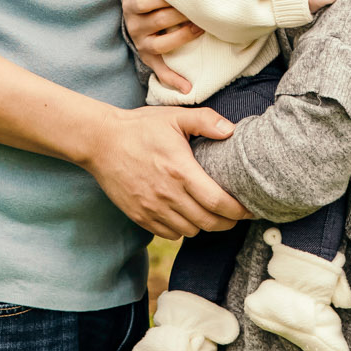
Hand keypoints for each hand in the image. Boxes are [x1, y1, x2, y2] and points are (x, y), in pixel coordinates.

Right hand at [85, 104, 245, 239]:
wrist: (100, 142)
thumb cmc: (140, 128)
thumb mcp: (174, 117)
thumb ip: (206, 121)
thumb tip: (232, 130)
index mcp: (181, 171)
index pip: (218, 202)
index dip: (238, 211)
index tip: (249, 209)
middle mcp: (168, 195)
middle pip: (208, 222)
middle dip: (228, 222)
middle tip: (236, 215)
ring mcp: (152, 209)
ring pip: (190, 231)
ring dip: (204, 225)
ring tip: (210, 213)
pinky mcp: (140, 216)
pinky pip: (169, 233)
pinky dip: (182, 229)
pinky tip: (186, 215)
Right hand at [122, 0, 200, 95]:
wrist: (132, 15)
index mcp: (132, 4)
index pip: (145, 2)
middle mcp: (135, 26)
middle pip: (159, 21)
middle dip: (181, 15)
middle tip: (201, 9)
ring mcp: (143, 43)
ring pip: (163, 43)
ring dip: (183, 37)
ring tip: (201, 29)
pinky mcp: (149, 57)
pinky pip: (160, 70)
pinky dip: (173, 80)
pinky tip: (188, 88)